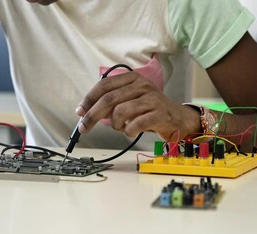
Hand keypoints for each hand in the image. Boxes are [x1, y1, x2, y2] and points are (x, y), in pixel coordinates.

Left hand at [76, 72, 200, 140]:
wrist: (177, 118)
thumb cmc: (148, 110)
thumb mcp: (128, 100)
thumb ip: (109, 103)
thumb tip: (85, 112)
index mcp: (132, 78)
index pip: (104, 85)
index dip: (89, 99)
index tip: (79, 111)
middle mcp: (142, 85)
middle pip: (108, 100)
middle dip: (92, 116)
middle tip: (84, 128)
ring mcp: (152, 99)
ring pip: (119, 112)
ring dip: (114, 125)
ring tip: (121, 127)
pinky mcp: (160, 114)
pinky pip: (134, 125)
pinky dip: (128, 132)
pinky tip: (131, 131)